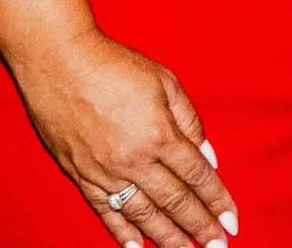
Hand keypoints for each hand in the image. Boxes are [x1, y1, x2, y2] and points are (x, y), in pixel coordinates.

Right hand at [14, 29, 239, 247]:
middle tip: (218, 247)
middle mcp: (135, 159)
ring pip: (143, 215)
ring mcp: (106, 172)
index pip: (198, 176)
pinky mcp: (81, 176)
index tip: (232, 222)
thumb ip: (189, 120)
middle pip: (175, 201)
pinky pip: (105, 212)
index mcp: (160, 134)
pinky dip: (122, 233)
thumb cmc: (113, 65)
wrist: (59, 62)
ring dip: (168, 238)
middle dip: (200, 227)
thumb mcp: (164, 81)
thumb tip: (206, 156)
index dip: (217, 201)